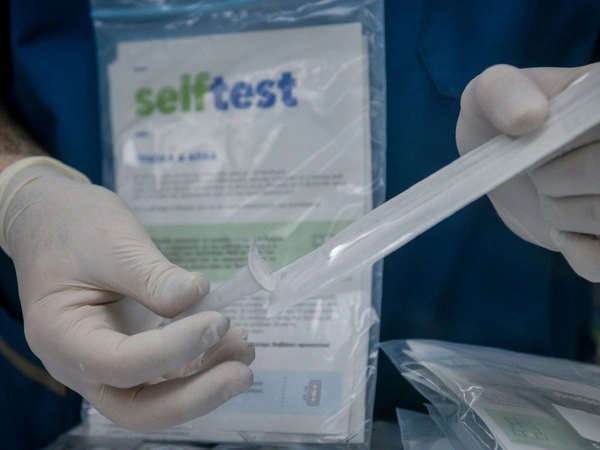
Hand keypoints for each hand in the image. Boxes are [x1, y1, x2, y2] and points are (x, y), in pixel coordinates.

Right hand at [0, 157, 254, 430]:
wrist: (55, 221)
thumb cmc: (74, 227)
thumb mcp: (112, 243)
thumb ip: (153, 276)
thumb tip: (198, 296)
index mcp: (63, 336)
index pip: (120, 364)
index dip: (173, 350)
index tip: (217, 321)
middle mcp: (81, 363)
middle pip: (137, 407)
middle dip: (194, 397)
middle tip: (242, 372)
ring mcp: (107, 361)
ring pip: (156, 397)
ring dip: (205, 381)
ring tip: (244, 350)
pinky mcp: (132, 349)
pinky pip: (166, 372)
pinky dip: (200, 363)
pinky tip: (232, 343)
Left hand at [457, 63, 599, 281]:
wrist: (506, 167)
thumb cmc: (502, 124)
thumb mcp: (488, 96)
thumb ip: (500, 91)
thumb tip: (528, 116)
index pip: (594, 143)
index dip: (560, 147)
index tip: (536, 135)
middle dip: (553, 180)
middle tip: (539, 171)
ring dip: (562, 214)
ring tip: (553, 194)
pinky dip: (577, 251)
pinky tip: (567, 230)